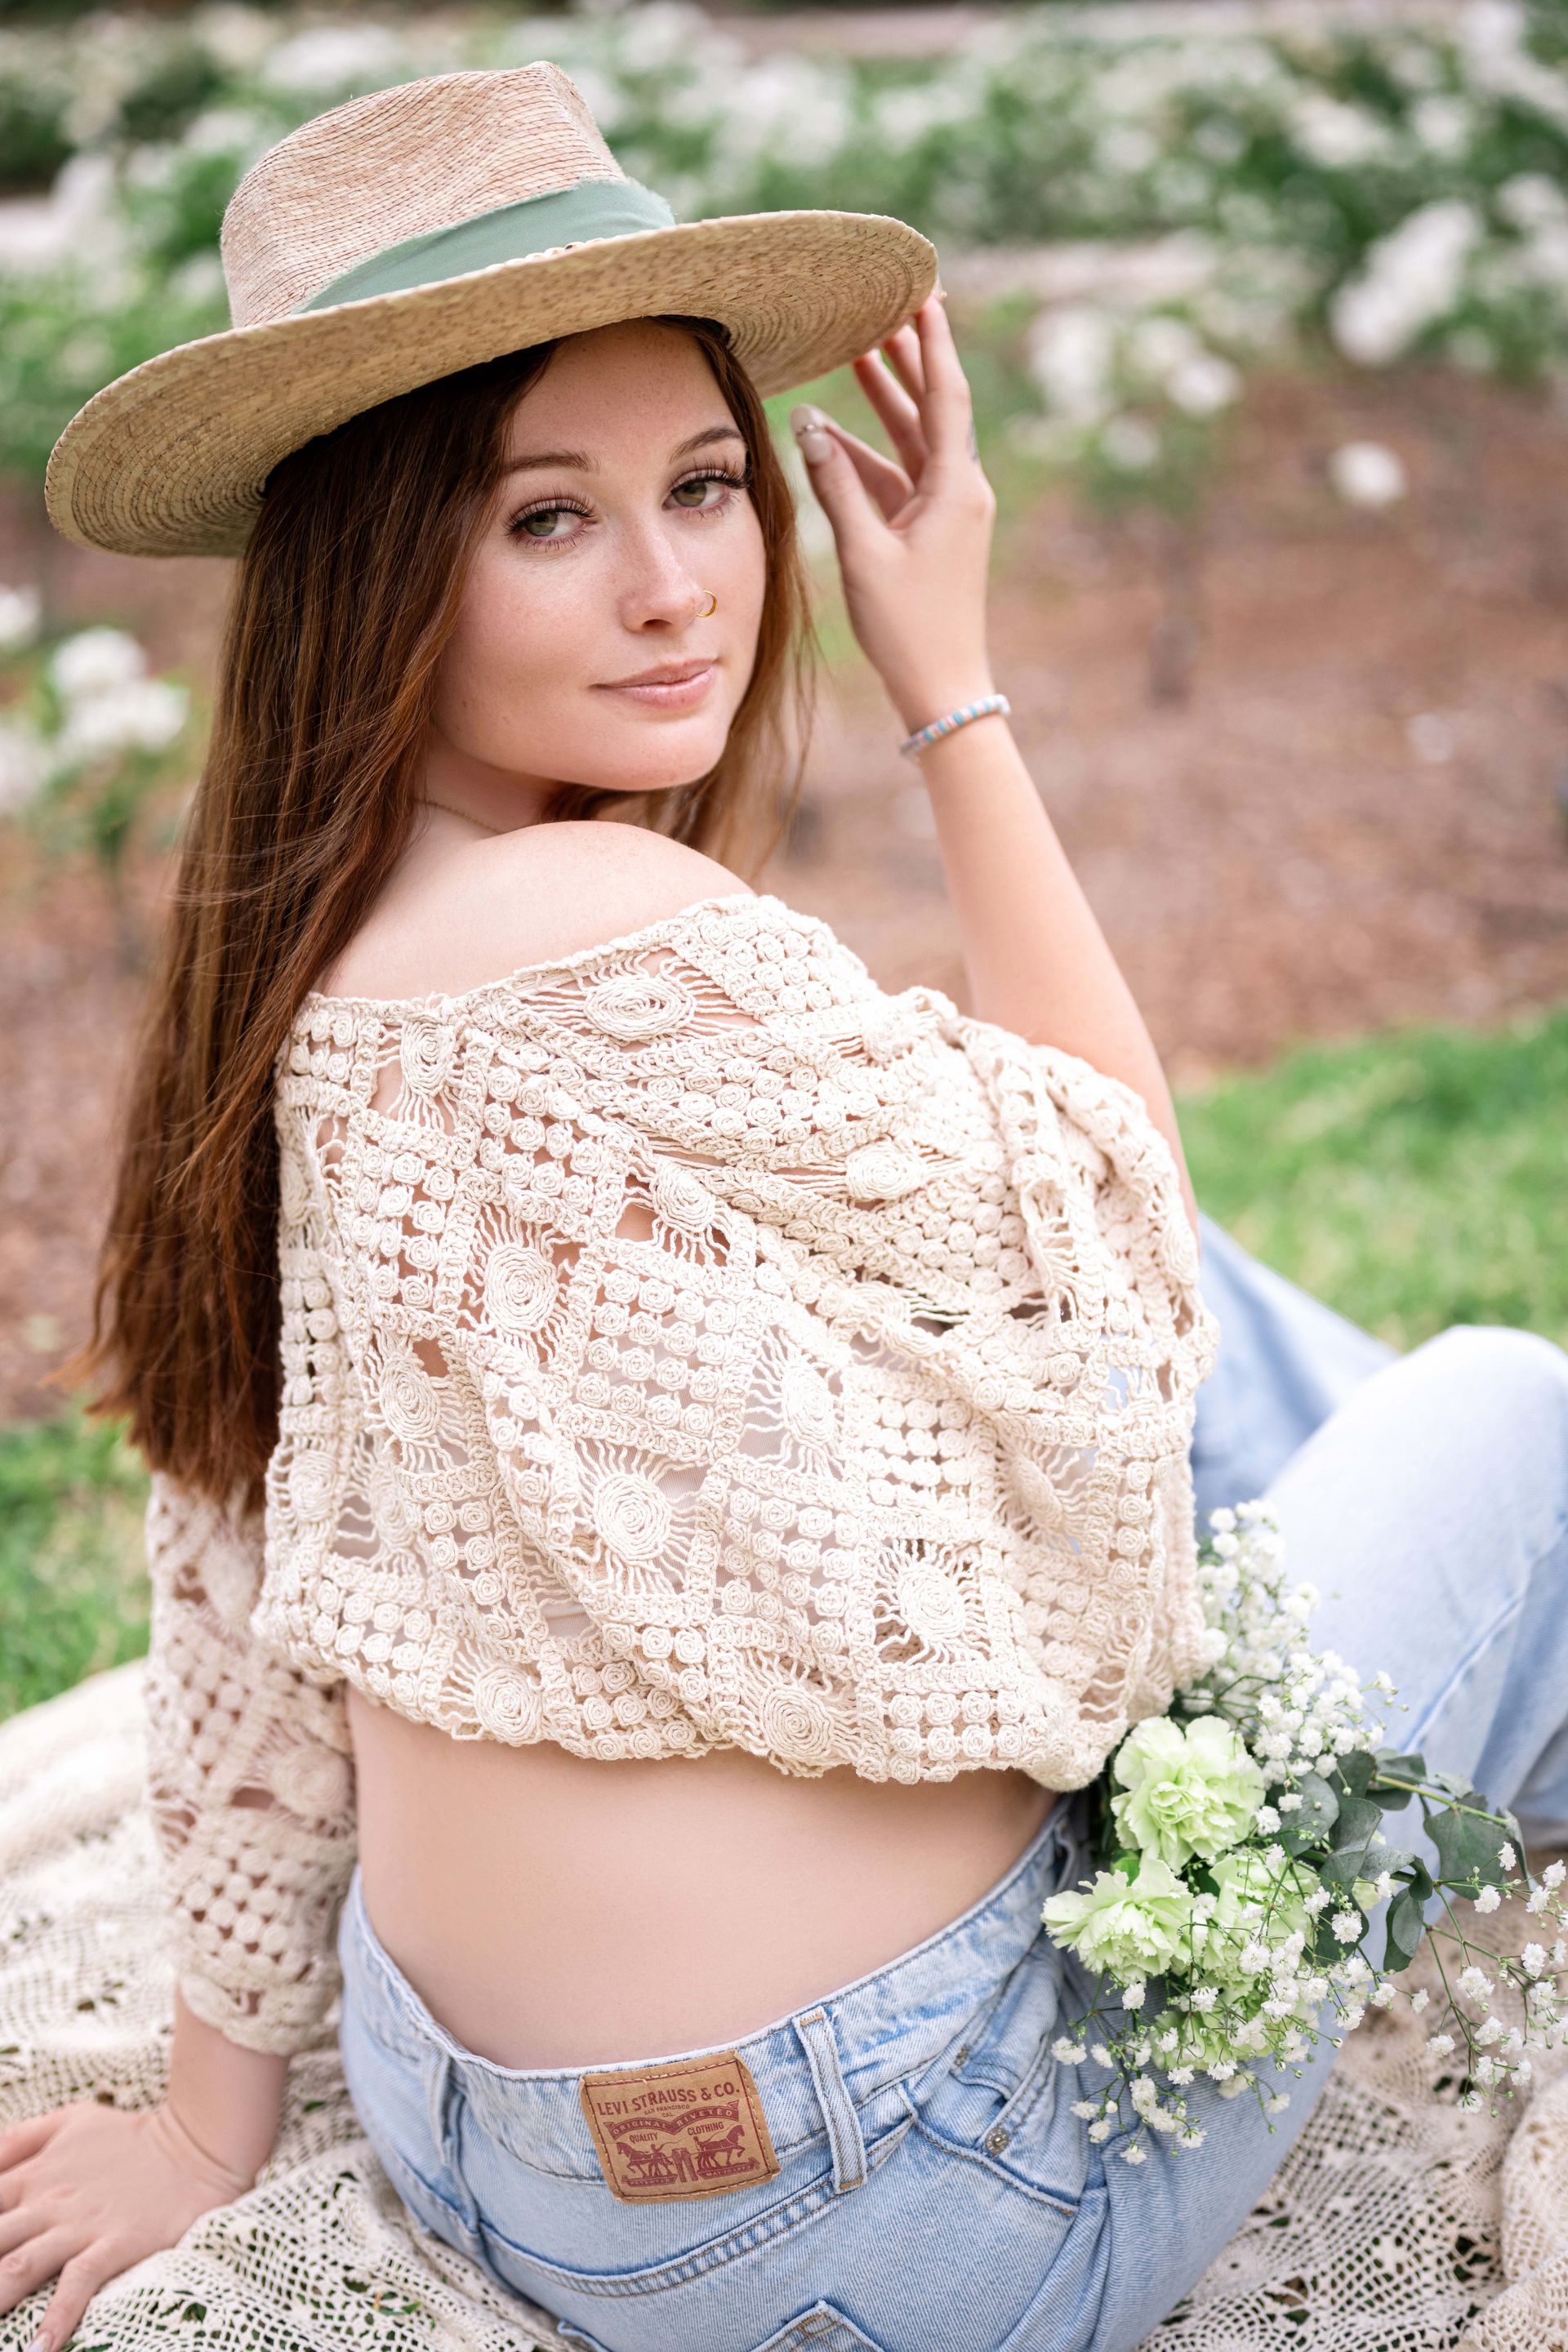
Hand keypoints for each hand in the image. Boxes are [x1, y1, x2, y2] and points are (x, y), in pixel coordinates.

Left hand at [0, 2097, 254, 2348]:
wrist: (195, 2143)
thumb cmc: (128, 2137)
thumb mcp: (69, 2121)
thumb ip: (19, 2140)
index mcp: (33, 2176)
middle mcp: (48, 2202)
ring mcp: (81, 2224)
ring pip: (19, 2266)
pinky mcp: (115, 2242)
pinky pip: (80, 2282)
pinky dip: (59, 2316)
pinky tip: (42, 2347)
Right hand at [790, 293, 996, 734]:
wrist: (942, 686)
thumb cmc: (907, 626)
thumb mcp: (864, 553)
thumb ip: (836, 485)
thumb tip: (808, 424)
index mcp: (956, 487)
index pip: (947, 395)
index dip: (933, 342)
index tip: (925, 293)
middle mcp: (959, 490)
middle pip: (932, 407)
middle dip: (909, 357)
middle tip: (889, 305)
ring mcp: (946, 510)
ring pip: (914, 438)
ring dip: (887, 399)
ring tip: (860, 350)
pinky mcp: (929, 530)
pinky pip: (899, 476)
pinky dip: (869, 453)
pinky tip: (834, 432)